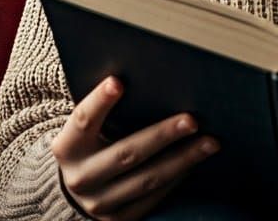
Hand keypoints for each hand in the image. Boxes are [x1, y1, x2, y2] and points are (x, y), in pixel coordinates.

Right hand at [51, 75, 220, 220]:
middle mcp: (81, 177)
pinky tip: (196, 161)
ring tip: (210, 142)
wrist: (78, 188)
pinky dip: (177, 178)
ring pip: (146, 179)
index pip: (83, 119)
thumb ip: (108, 107)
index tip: (118, 81)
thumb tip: (148, 72)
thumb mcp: (89, 127)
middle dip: (161, 135)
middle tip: (192, 120)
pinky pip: (153, 198)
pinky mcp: (119, 219)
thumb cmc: (92, 141)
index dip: (100, 101)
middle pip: (125, 153)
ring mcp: (99, 203)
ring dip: (182, 159)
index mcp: (68, 146)